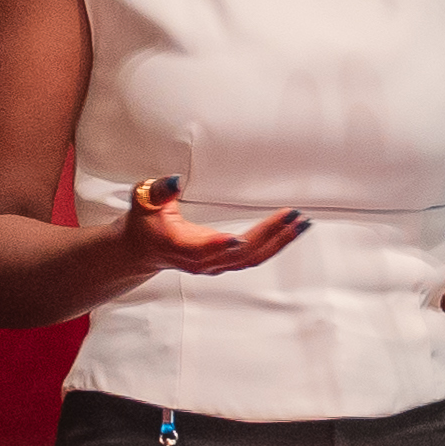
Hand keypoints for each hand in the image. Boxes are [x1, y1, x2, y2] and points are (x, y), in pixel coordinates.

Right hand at [112, 175, 311, 282]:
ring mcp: (216, 265)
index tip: (240, 239)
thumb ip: (160, 191)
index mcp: (182, 248)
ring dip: (280, 242)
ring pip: (254, 258)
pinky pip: (255, 257)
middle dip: (269, 236)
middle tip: (294, 216)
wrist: (142, 249)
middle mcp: (202, 262)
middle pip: (242, 254)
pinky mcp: (225, 263)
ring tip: (302, 224)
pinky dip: (275, 244)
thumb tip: (175, 179)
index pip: (204, 249)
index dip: (221, 245)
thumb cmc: (144, 223)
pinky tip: (291, 231)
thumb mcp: (144, 201)